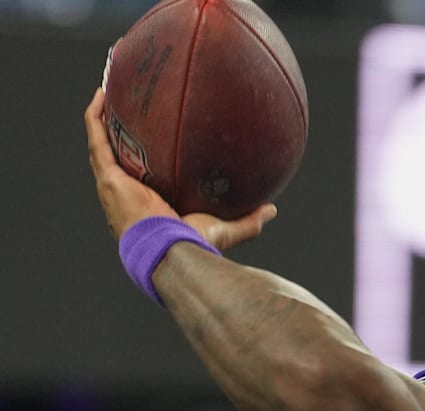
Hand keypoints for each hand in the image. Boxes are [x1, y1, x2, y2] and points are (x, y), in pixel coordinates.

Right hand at [84, 88, 275, 249]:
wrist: (173, 249)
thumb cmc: (193, 244)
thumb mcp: (225, 228)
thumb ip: (247, 219)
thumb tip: (271, 209)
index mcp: (147, 203)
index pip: (141, 175)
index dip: (142, 155)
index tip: (152, 137)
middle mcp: (126, 192)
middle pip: (116, 155)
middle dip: (117, 131)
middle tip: (125, 105)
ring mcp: (114, 185)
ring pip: (101, 144)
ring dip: (102, 117)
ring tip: (107, 90)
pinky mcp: (110, 177)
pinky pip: (97, 140)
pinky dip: (96, 117)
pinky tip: (102, 94)